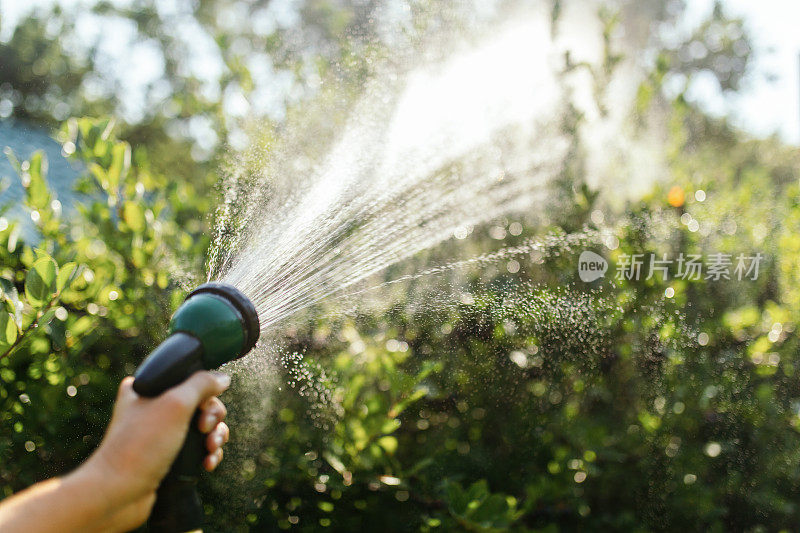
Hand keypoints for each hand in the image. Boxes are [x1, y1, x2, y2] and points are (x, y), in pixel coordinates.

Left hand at [81, 371, 230, 530]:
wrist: (118, 495)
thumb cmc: (140, 447)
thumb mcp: (175, 405)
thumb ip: (202, 384)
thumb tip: (222, 378)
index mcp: (148, 388)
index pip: (188, 378)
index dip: (204, 391)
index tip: (203, 406)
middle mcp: (153, 407)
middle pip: (201, 403)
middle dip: (212, 418)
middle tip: (206, 429)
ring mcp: (161, 433)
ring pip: (203, 427)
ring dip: (215, 437)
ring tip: (211, 449)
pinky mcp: (167, 455)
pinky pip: (198, 448)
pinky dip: (207, 453)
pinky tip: (207, 463)